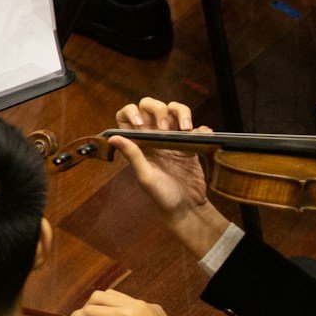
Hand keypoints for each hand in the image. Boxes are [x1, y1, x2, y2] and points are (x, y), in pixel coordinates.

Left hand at [111, 98, 231, 256]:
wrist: (188, 208)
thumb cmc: (162, 196)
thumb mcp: (146, 177)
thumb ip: (133, 156)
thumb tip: (114, 137)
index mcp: (138, 143)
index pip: (127, 116)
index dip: (130, 112)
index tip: (140, 124)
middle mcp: (154, 137)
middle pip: (151, 107)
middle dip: (158, 109)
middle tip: (165, 129)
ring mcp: (173, 139)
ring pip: (174, 111)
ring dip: (180, 113)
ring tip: (186, 128)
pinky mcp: (191, 145)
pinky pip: (196, 128)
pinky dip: (200, 128)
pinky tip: (201, 135)